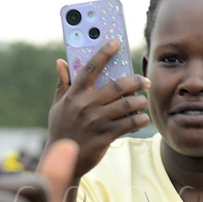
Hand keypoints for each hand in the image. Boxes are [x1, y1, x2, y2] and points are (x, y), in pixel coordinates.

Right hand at [47, 40, 149, 179]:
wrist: (64, 158)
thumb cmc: (61, 129)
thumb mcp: (58, 106)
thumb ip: (62, 84)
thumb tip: (61, 62)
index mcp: (74, 94)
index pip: (90, 67)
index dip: (103, 53)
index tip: (116, 42)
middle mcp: (86, 105)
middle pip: (117, 86)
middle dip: (136, 81)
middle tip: (145, 81)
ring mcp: (96, 121)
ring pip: (126, 105)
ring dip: (140, 102)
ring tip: (143, 102)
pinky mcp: (104, 136)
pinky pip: (128, 125)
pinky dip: (139, 121)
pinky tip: (142, 119)